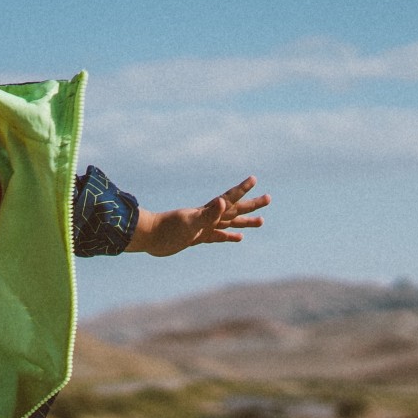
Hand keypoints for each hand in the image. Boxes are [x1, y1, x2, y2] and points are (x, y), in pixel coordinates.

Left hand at [128, 176, 268, 256]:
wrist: (148, 237)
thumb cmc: (167, 229)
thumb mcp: (190, 222)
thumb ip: (208, 214)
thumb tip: (224, 202)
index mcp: (208, 212)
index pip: (229, 199)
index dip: (242, 190)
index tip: (254, 179)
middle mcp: (207, 217)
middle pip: (235, 210)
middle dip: (252, 205)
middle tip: (269, 198)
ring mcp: (203, 227)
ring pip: (229, 224)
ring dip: (245, 222)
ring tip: (261, 221)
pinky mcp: (197, 238)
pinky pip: (218, 236)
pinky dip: (229, 237)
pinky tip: (239, 238)